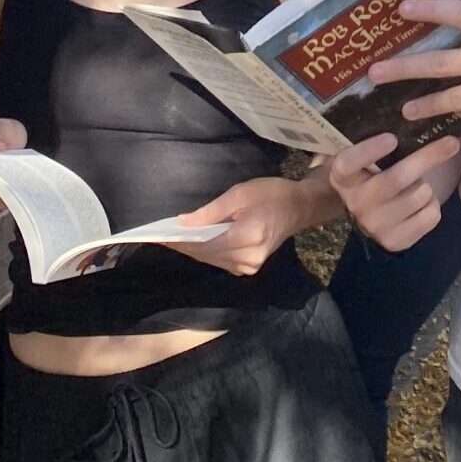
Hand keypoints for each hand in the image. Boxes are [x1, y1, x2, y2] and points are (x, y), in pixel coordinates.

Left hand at [174, 174, 317, 277]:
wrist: (300, 207)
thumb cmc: (272, 194)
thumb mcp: (240, 194)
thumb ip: (211, 212)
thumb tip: (183, 223)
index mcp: (247, 238)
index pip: (205, 244)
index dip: (181, 241)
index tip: (160, 236)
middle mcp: (247, 258)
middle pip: (206, 255)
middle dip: (184, 245)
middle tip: (160, 236)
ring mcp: (249, 267)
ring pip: (212, 260)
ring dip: (193, 249)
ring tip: (173, 238)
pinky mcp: (249, 267)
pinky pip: (221, 261)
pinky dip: (206, 252)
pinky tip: (194, 242)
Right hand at [329, 133, 460, 251]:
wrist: (373, 215)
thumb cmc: (375, 173)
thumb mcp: (367, 156)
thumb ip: (376, 136)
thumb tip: (415, 107)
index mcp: (343, 176)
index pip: (348, 164)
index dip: (369, 151)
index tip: (392, 138)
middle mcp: (355, 202)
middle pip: (396, 178)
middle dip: (428, 157)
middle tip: (452, 141)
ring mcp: (375, 225)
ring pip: (420, 195)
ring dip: (427, 184)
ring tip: (418, 183)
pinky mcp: (395, 242)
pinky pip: (430, 216)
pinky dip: (433, 204)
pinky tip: (421, 203)